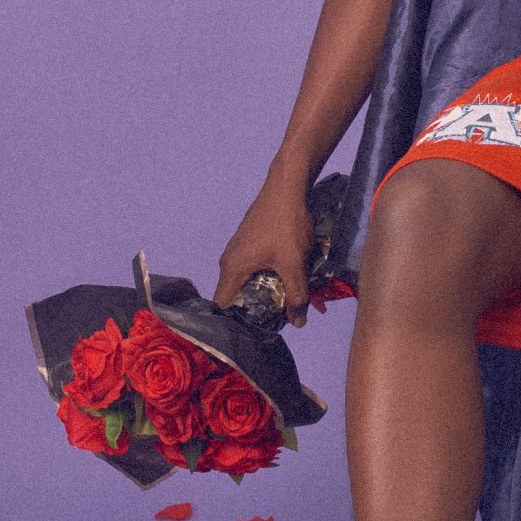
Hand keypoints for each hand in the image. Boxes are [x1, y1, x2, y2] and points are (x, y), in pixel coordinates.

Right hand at [213, 163, 315, 318]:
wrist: (288, 187)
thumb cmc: (286, 225)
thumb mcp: (294, 264)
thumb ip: (296, 296)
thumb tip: (298, 323)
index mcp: (232, 269)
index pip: (222, 306)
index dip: (235, 323)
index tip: (253, 333)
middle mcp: (229, 260)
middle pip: (234, 296)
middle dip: (253, 310)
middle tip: (274, 322)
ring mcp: (237, 249)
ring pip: (245, 281)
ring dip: (262, 292)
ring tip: (282, 303)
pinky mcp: (248, 241)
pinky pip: (251, 268)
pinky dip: (265, 277)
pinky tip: (284, 279)